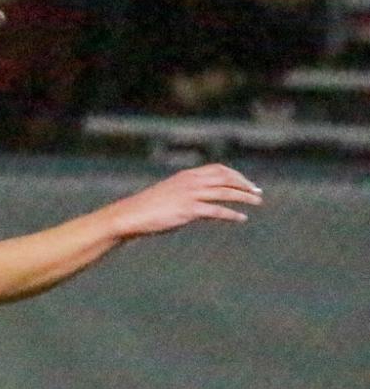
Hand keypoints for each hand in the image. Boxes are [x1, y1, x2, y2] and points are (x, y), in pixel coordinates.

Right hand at [108, 163, 261, 238]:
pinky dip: (231, 214)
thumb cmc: (148, 207)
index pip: (218, 169)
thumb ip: (188, 194)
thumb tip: (203, 205)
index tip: (247, 183)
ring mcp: (190, 195)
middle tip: (257, 193)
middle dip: (244, 184)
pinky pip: (217, 211)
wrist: (131, 215)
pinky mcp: (188, 210)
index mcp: (187, 175)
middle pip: (226, 178)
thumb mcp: (171, 194)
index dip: (236, 175)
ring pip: (225, 192)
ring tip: (257, 202)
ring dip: (244, 197)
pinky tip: (241, 218)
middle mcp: (190, 181)